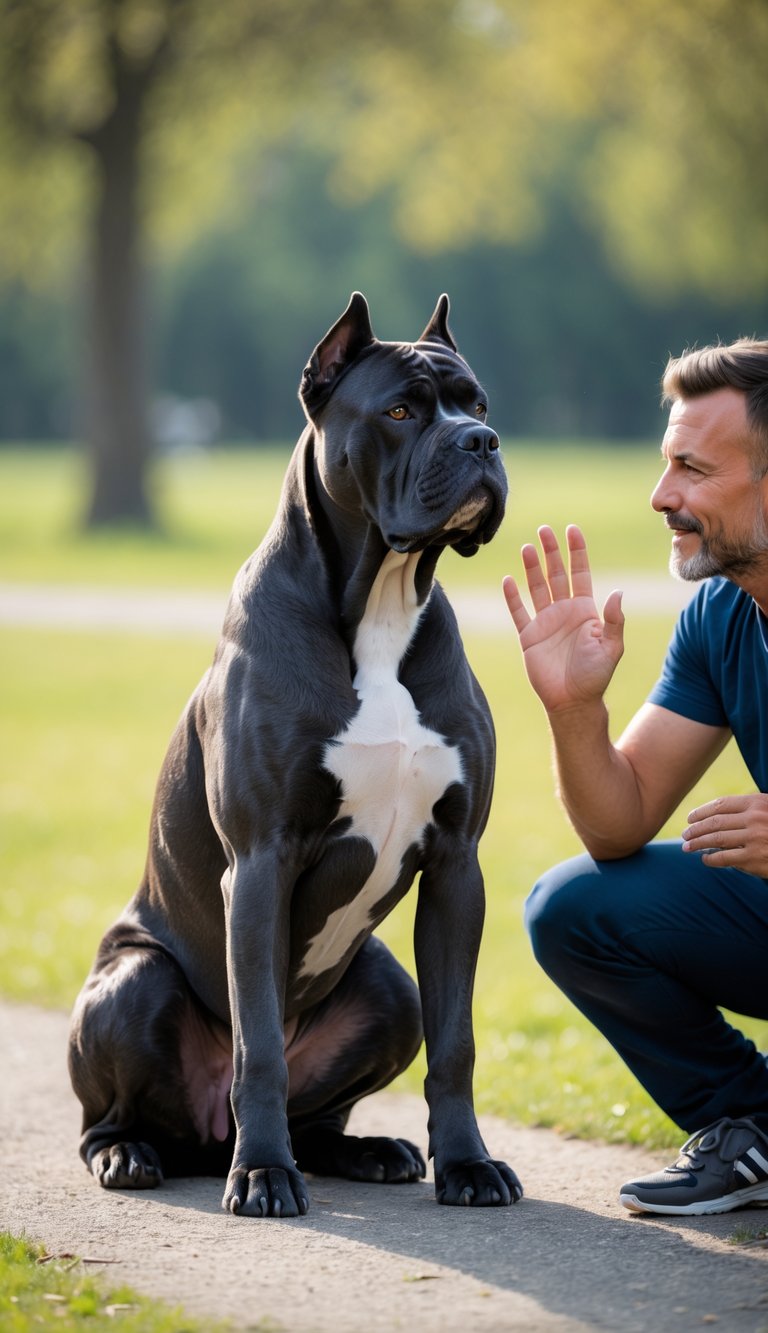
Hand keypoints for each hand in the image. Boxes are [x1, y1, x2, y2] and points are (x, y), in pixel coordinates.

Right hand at [502, 525, 623, 713]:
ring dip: (532, 568)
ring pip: (537, 588)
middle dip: (551, 552)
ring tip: (527, 547)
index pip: (580, 573)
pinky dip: (512, 597)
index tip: (572, 530)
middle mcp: (564, 612)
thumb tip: (618, 592)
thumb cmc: (595, 677)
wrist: (573, 702)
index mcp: (585, 611)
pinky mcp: (529, 637)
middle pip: (556, 574)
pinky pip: (518, 612)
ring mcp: (545, 623)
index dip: (577, 552)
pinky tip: (508, 580)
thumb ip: (614, 620)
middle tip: (545, 530)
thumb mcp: (611, 648)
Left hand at [683, 794, 767, 877]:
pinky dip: (710, 859)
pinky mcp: (754, 858)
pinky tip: (705, 859)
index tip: (690, 819)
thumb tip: (711, 820)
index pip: (721, 804)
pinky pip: (724, 858)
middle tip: (685, 835)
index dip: (701, 811)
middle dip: (696, 829)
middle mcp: (755, 818)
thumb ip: (746, 811)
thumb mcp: (766, 811)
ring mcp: (754, 838)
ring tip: (687, 847)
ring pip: (716, 839)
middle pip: (715, 822)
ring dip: (697, 843)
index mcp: (757, 803)